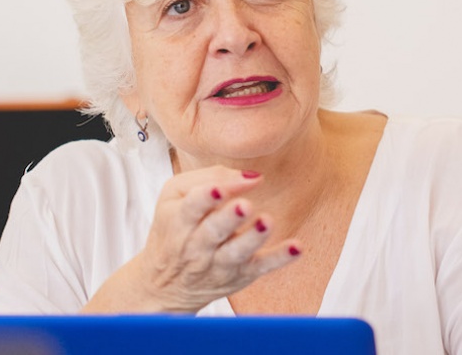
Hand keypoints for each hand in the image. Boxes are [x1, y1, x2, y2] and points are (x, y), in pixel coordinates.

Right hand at [84, 167, 300, 313]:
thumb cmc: (173, 229)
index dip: (206, 196)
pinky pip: (261, 267)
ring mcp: (220, 262)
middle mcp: (198, 245)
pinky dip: (279, 259)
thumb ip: (208, 177)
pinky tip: (297, 247)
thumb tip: (250, 176)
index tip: (221, 188)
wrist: (164, 284)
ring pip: (237, 252)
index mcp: (179, 220)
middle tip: (245, 205)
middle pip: (214, 231)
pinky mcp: (241, 274)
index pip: (192, 207)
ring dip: (253, 238)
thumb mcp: (174, 196)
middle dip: (230, 218)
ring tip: (266, 222)